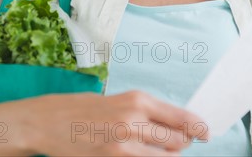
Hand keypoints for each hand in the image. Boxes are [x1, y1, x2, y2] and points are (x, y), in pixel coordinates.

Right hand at [21, 90, 208, 155]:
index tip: (206, 132)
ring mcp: (124, 146)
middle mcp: (134, 122)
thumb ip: (144, 113)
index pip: (181, 118)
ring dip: (167, 156)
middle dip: (183, 144)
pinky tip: (141, 155)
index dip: (197, 127)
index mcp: (137, 100)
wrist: (46, 123)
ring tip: (158, 151)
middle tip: (180, 143)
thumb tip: (171, 125)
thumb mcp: (117, 102)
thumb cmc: (80, 108)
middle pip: (178, 142)